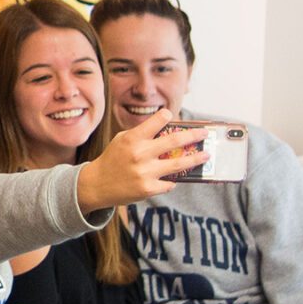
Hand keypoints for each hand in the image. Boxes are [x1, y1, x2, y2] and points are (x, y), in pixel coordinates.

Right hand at [72, 109, 194, 211]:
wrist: (97, 185)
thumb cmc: (113, 159)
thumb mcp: (122, 140)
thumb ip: (142, 134)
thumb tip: (168, 130)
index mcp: (133, 138)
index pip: (157, 120)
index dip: (167, 115)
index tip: (173, 115)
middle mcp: (140, 154)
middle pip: (175, 141)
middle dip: (194, 136)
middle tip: (204, 134)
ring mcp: (145, 172)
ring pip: (179, 164)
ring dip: (195, 159)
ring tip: (205, 155)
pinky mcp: (148, 188)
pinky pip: (169, 183)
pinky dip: (172, 180)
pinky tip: (172, 178)